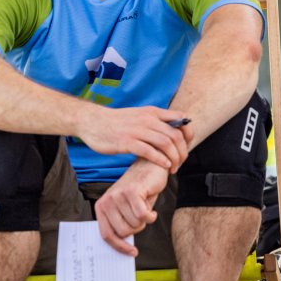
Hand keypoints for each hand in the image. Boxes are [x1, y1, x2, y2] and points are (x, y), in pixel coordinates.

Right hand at [75, 106, 190, 170]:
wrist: (92, 121)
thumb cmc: (117, 122)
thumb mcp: (140, 115)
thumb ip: (156, 121)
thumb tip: (173, 130)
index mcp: (153, 112)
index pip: (181, 119)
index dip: (188, 134)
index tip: (187, 146)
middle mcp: (147, 120)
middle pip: (175, 135)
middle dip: (182, 151)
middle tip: (181, 162)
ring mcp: (137, 130)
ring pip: (165, 143)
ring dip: (173, 158)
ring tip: (173, 167)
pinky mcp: (126, 142)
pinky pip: (149, 151)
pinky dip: (160, 159)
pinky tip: (164, 166)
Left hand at [94, 161, 168, 254]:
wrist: (151, 166)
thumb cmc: (141, 189)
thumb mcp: (128, 208)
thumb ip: (123, 223)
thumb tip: (126, 244)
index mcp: (102, 206)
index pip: (107, 234)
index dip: (120, 246)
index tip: (132, 252)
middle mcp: (107, 201)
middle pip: (123, 231)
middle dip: (137, 228)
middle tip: (142, 217)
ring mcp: (118, 196)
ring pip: (135, 224)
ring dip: (145, 220)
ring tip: (146, 207)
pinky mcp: (132, 192)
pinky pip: (143, 215)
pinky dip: (151, 215)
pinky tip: (152, 210)